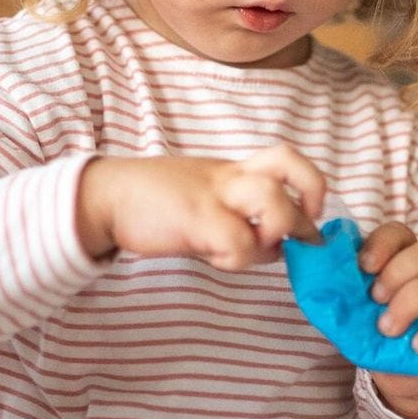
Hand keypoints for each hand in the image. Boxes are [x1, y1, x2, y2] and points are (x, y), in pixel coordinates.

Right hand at [77, 144, 323, 269]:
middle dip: (308, 206)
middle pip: (290, 166)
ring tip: (257, 249)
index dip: (310, 184)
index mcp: (234, 170)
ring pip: (272, 200)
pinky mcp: (195, 218)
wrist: (107, 197)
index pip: (286, 159)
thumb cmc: (157, 204)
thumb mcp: (205, 199)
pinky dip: (238, 258)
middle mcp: (230, 176)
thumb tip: (277, 248)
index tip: (310, 214)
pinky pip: (237, 241)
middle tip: (300, 237)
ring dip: (276, 231)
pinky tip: (218, 259)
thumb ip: (241, 217)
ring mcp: (213, 195)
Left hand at [360, 222, 417, 418]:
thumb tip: (313, 275)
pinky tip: (414, 345)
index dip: (382, 243)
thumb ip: (341, 289)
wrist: (399, 372)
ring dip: (407, 303)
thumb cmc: (375, 330)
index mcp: (405, 259)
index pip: (400, 233)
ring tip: (385, 328)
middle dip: (395, 273)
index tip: (362, 266)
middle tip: (374, 299)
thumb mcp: (354, 306)